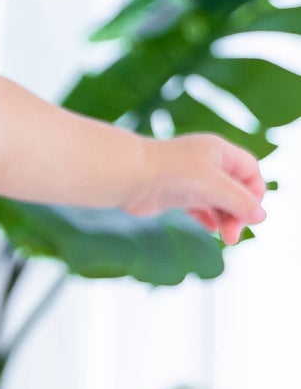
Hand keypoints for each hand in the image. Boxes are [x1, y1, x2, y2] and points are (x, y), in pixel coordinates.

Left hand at [122, 133, 265, 244]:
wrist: (127, 177)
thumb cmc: (170, 173)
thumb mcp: (213, 186)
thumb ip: (239, 201)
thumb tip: (261, 217)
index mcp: (218, 151)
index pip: (250, 171)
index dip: (255, 192)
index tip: (249, 212)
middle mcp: (205, 163)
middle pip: (235, 189)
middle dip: (239, 211)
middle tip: (234, 233)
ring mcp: (190, 179)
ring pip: (218, 200)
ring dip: (226, 219)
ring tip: (227, 237)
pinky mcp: (175, 194)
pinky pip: (200, 208)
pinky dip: (209, 218)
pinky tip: (214, 230)